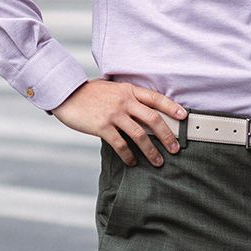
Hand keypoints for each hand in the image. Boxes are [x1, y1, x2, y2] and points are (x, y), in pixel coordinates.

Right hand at [51, 80, 185, 166]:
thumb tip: (143, 109)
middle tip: (175, 148)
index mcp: (129, 90)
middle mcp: (124, 101)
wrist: (66, 94)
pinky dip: (129, 155)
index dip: (172, 108)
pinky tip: (132, 162)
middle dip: (168, 136)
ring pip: (140, 135)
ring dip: (151, 151)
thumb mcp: (112, 88)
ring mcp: (114, 114)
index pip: (156, 98)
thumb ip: (127, 96)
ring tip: (158, 162)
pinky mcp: (102, 127)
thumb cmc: (90, 93)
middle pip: (153, 119)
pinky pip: (120, 144)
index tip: (184, 117)